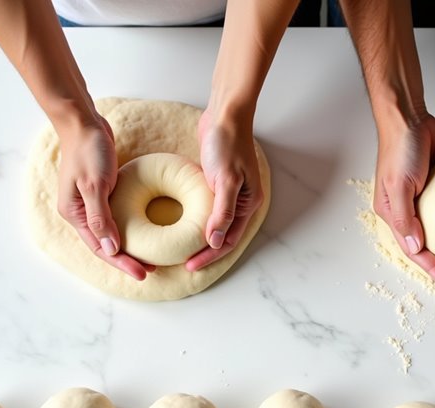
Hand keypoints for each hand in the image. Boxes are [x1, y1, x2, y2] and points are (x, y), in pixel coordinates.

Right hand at [56, 116, 150, 280]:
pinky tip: (143, 234)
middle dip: (126, 260)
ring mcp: (91, 203)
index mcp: (74, 214)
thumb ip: (100, 218)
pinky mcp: (102, 193)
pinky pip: (116, 219)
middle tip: (149, 271)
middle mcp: (80, 213)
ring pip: (111, 234)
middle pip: (105, 245)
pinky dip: (129, 230)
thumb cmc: (88, 151)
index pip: (100, 248)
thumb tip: (110, 249)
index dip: (121, 263)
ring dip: (128, 247)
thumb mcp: (94, 185)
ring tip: (149, 259)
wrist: (84, 123)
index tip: (141, 274)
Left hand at [186, 108, 263, 270]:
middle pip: (224, 237)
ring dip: (203, 240)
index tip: (190, 265)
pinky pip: (209, 211)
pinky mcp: (218, 185)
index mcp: (249, 205)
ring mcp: (231, 194)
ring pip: (217, 226)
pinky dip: (200, 222)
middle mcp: (242, 203)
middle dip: (206, 252)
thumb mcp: (225, 180)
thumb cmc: (227, 144)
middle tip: (186, 264)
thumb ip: (222, 212)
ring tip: (185, 252)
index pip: (229, 240)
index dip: (210, 255)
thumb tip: (214, 241)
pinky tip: (186, 227)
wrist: (225, 115)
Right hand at [374, 112, 434, 291]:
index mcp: (395, 217)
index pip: (416, 252)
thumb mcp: (399, 185)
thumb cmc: (399, 149)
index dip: (434, 270)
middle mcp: (409, 214)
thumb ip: (405, 217)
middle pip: (431, 250)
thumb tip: (416, 248)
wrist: (409, 117)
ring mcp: (427, 202)